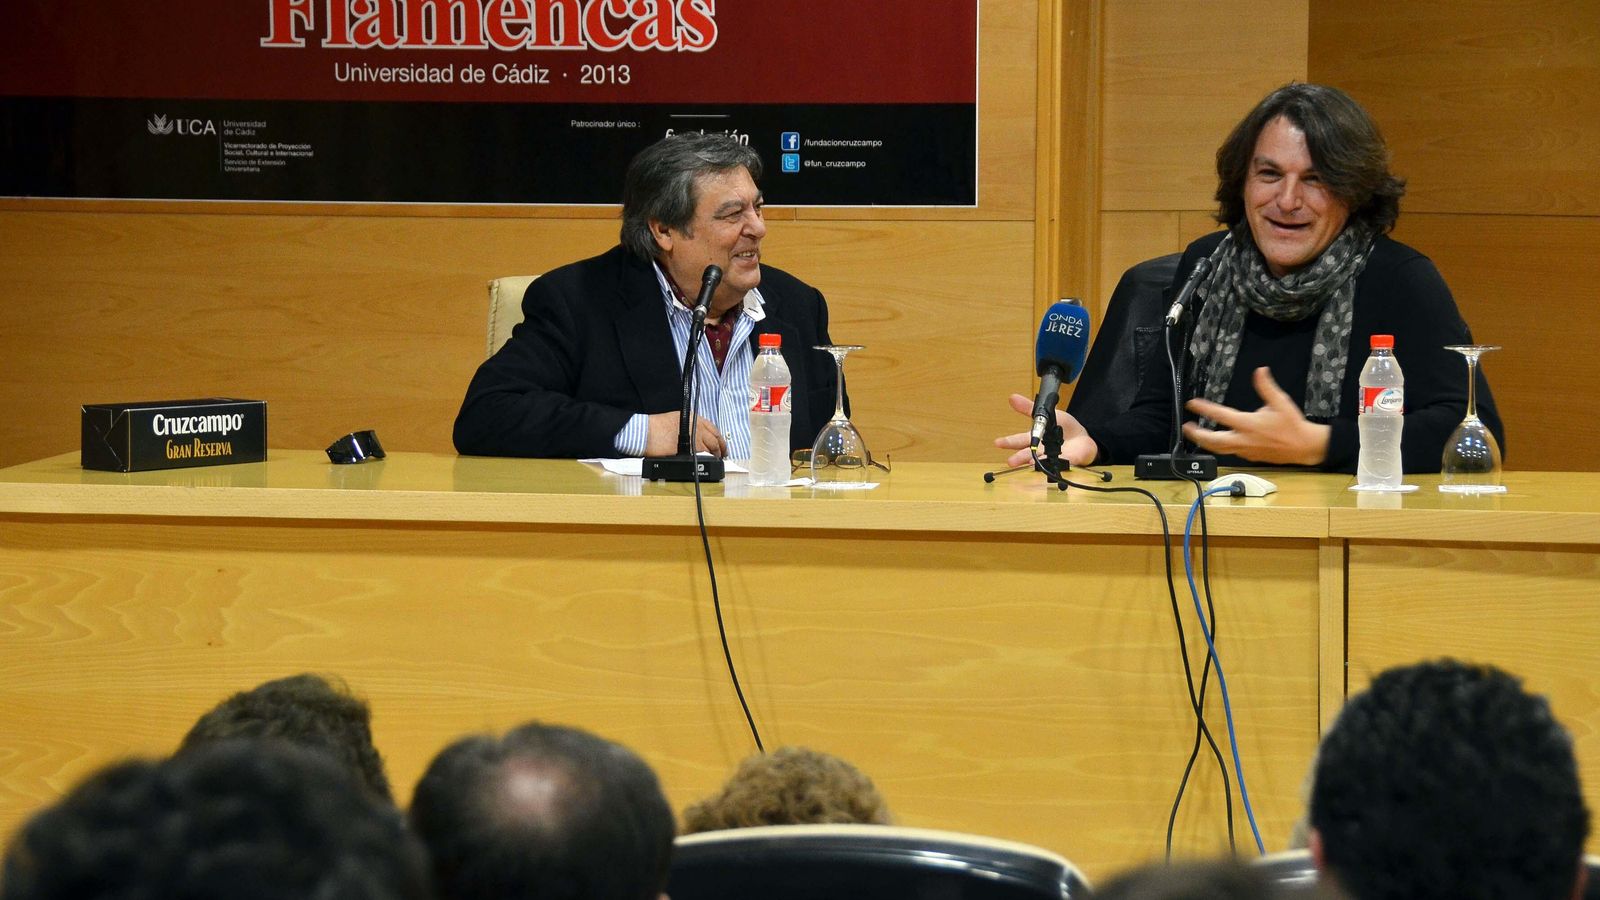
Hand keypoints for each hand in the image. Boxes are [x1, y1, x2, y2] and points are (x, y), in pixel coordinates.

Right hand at [644, 411, 725, 457]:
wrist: (646, 432)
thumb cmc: (655, 427)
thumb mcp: (675, 420)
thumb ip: (688, 427)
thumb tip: (695, 437)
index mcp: (693, 418)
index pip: (713, 428)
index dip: (719, 438)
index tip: (721, 445)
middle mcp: (696, 426)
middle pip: (715, 438)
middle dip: (721, 448)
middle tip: (722, 455)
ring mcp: (694, 437)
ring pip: (711, 447)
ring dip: (715, 454)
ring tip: (715, 460)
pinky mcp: (690, 448)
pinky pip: (703, 455)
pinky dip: (707, 459)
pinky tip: (707, 463)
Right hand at [994, 393, 1098, 467]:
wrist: (1083, 438)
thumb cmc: (1062, 428)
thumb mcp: (1046, 414)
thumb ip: (1029, 408)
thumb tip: (1012, 397)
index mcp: (1036, 438)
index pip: (1020, 440)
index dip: (1009, 442)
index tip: (997, 443)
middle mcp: (1042, 449)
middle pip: (1029, 453)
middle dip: (1020, 457)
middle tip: (1011, 462)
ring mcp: (1053, 456)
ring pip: (1043, 460)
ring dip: (1036, 462)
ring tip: (1030, 463)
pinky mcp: (1068, 461)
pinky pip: (1061, 462)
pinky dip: (1056, 464)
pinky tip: (1050, 465)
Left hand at [1182, 367, 1329, 465]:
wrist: (1304, 447)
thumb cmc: (1292, 424)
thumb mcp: (1280, 402)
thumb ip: (1266, 387)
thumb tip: (1260, 371)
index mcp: (1248, 424)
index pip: (1220, 415)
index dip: (1204, 408)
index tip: (1192, 403)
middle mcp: (1243, 439)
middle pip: (1213, 440)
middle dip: (1197, 434)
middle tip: (1186, 427)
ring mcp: (1245, 450)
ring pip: (1219, 449)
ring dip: (1205, 442)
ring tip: (1196, 435)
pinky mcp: (1249, 457)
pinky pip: (1230, 452)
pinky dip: (1220, 447)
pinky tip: (1218, 442)